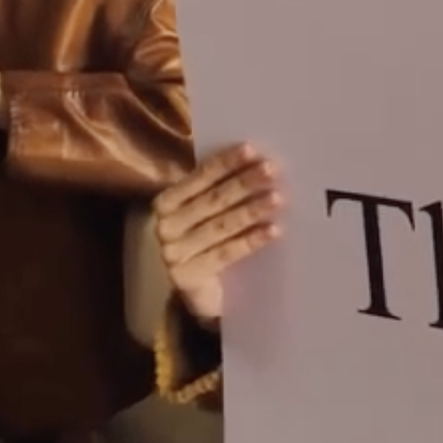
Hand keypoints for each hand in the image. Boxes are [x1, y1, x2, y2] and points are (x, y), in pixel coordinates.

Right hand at [153, 143, 283, 327]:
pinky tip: (273, 230)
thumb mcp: (206, 215)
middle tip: (271, 170)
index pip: (199, 176)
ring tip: (278, 198)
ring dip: (251, 210)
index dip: (226, 163)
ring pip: (220, 226)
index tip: (252, 150)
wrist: (198, 293)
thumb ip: (218, 191)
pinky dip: (251, 240)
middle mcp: (165, 225)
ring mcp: (173, 252)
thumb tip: (256, 161)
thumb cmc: (207, 243)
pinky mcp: (186, 276)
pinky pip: (225, 253)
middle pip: (212, 200)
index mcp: (166, 202)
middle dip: (244, 183)